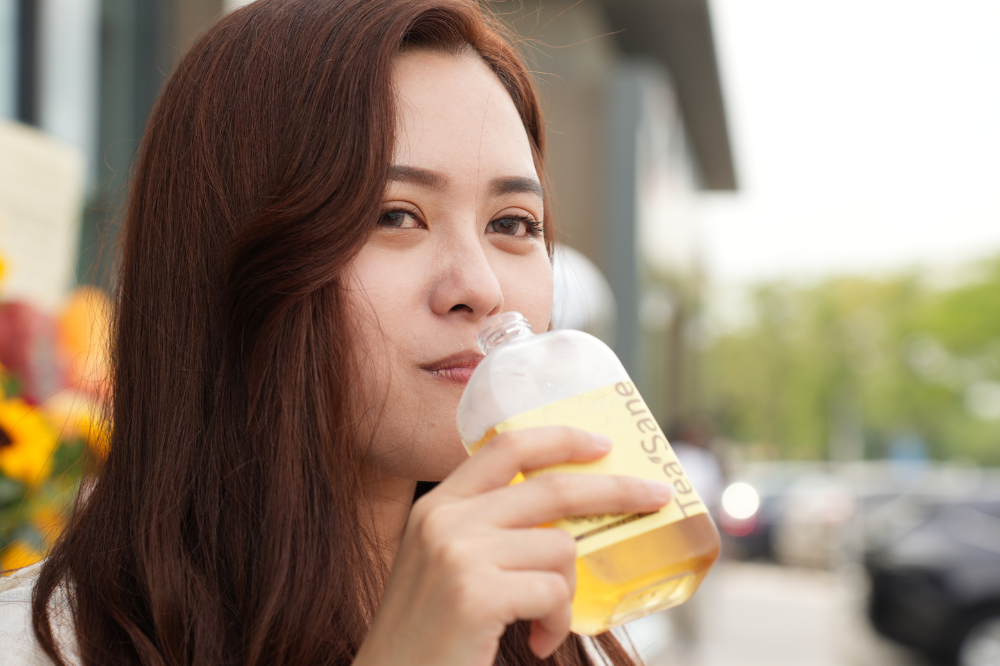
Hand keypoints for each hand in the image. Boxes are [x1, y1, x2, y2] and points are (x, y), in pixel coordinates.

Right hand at [352, 426, 675, 665]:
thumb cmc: (429, 636)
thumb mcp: (443, 565)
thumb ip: (486, 531)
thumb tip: (565, 521)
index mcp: (437, 505)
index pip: (506, 446)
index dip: (561, 438)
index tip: (602, 443)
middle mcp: (445, 519)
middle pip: (552, 486)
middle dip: (616, 490)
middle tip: (656, 497)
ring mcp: (459, 553)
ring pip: (560, 548)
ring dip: (566, 592)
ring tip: (544, 622)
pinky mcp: (476, 593)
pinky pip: (554, 592)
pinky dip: (558, 622)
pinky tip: (534, 640)